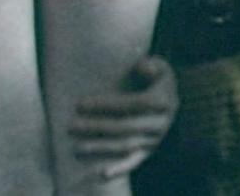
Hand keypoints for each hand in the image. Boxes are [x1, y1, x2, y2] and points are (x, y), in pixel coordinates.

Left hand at [68, 56, 178, 180]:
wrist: (169, 99)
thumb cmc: (154, 78)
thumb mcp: (158, 65)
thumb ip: (150, 64)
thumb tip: (140, 67)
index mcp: (162, 100)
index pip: (132, 104)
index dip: (106, 105)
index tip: (80, 104)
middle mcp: (160, 123)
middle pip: (125, 127)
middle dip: (96, 128)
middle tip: (71, 126)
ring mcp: (154, 140)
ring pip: (125, 147)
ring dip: (100, 148)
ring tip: (76, 149)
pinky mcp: (147, 152)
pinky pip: (133, 162)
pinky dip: (119, 169)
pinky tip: (101, 174)